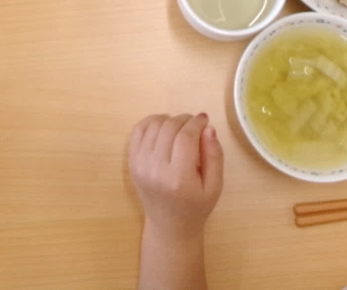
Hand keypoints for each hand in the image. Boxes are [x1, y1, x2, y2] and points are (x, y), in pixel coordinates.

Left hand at [128, 113, 223, 239]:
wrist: (169, 225)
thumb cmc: (196, 206)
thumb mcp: (215, 186)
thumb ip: (214, 156)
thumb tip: (208, 128)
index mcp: (179, 178)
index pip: (186, 137)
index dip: (196, 122)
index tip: (204, 119)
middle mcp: (156, 170)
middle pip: (169, 128)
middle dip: (185, 119)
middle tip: (195, 124)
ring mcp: (140, 165)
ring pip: (154, 125)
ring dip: (169, 119)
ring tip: (180, 127)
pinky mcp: (131, 162)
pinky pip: (138, 130)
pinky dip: (151, 122)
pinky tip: (163, 127)